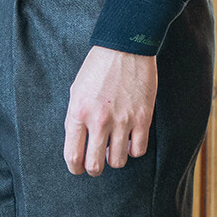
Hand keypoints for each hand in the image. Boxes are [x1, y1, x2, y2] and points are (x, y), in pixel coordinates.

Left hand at [64, 46, 156, 175]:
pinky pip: (139, 150)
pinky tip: (130, 140)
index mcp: (79, 113)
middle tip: (96, 164)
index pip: (73, 156)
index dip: (75, 168)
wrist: (126, 47)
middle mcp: (99, 120)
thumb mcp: (76, 91)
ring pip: (118, 162)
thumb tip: (76, 143)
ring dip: (115, 159)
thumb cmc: (98, 67)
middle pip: (95, 165)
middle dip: (94, 169)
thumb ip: (74, 118)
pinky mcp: (143, 118)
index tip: (79, 168)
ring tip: (114, 148)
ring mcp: (123, 121)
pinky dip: (134, 150)